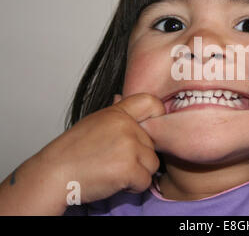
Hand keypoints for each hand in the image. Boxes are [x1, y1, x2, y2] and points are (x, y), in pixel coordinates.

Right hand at [37, 93, 164, 204]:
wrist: (53, 174)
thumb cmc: (71, 152)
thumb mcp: (94, 122)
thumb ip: (117, 115)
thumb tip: (123, 97)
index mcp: (117, 113)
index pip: (151, 103)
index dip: (158, 115)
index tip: (152, 128)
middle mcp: (125, 126)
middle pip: (153, 143)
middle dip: (140, 156)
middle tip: (116, 161)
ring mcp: (128, 146)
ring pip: (152, 163)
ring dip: (139, 172)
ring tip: (115, 171)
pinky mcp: (129, 168)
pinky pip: (146, 181)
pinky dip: (133, 187)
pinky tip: (115, 181)